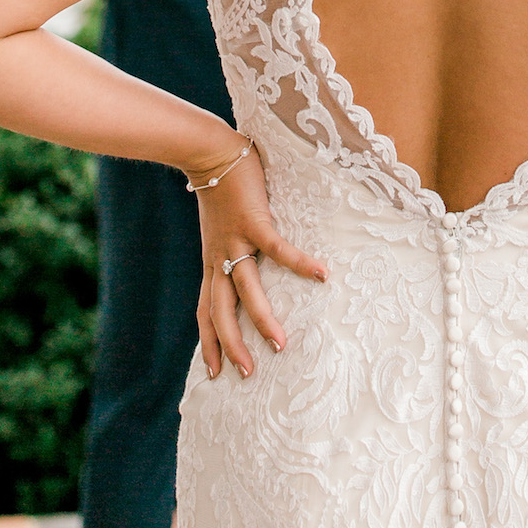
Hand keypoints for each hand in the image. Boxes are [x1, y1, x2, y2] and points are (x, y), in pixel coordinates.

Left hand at [193, 139, 327, 380]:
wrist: (208, 153)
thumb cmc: (218, 189)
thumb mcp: (218, 229)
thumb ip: (229, 248)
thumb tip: (243, 260)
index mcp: (213, 263)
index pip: (205, 312)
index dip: (209, 342)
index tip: (214, 372)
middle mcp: (221, 258)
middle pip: (221, 312)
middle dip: (232, 346)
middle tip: (247, 374)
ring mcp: (237, 242)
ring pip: (246, 291)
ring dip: (262, 320)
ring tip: (280, 344)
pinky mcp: (255, 222)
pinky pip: (279, 250)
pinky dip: (300, 263)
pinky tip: (322, 274)